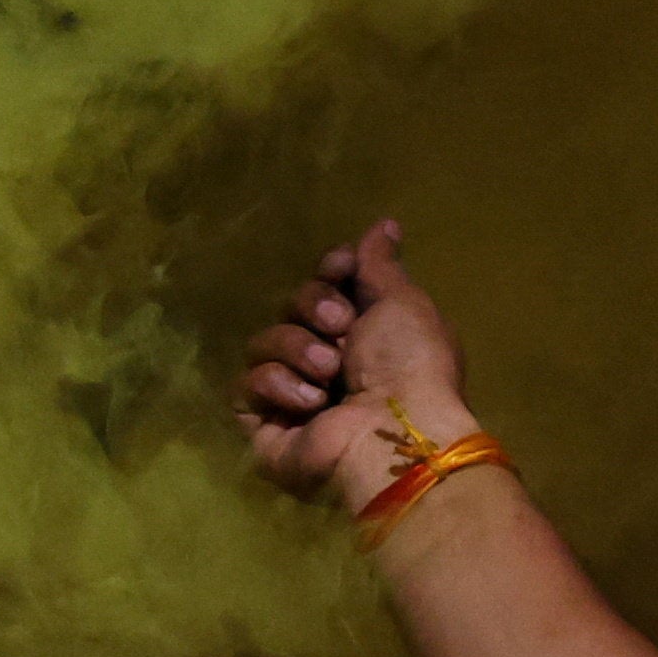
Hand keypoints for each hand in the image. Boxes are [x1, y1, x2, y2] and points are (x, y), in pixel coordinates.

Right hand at [232, 216, 480, 517]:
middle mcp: (330, 361)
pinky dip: (277, 386)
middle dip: (313, 309)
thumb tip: (384, 225)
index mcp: (367, 333)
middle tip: (341, 329)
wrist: (391, 432)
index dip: (329, 271)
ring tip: (329, 375)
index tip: (341, 268)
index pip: (326, 284)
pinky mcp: (264, 425)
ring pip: (265, 342)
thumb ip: (381, 265)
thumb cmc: (409, 365)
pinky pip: (247, 384)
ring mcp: (293, 394)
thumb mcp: (403, 303)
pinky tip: (310, 403)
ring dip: (297, 350)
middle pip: (292, 307)